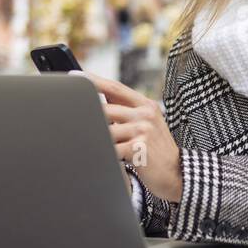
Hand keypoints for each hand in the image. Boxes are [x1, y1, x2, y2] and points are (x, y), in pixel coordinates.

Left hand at [71, 70, 183, 202]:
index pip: (115, 88)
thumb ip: (126, 110)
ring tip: (90, 143)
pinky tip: (100, 156)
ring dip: (95, 138)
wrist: (177, 172)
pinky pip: (111, 149)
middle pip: (105, 108)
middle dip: (87, 114)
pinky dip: (102, 153)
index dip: (94, 81)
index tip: (75, 75)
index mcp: (146, 105)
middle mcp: (145, 115)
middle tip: (70, 117)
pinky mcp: (138, 148)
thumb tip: (100, 98)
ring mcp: (142, 131)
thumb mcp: (148, 123)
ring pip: (105, 130)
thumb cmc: (157, 149)